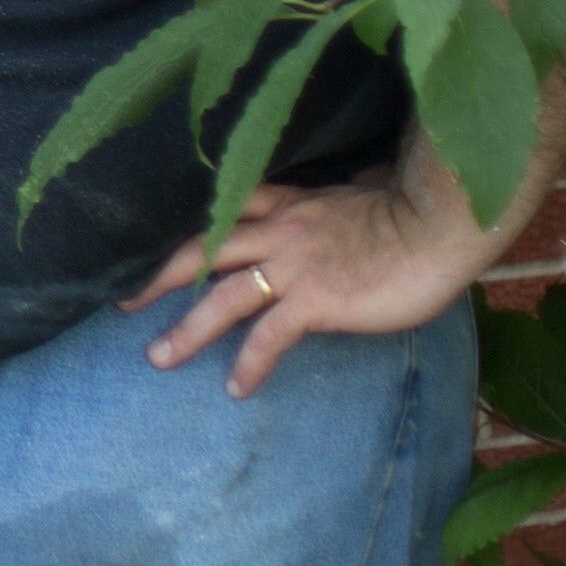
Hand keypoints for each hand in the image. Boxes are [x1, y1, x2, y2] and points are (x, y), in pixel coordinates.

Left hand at [139, 136, 513, 397]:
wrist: (442, 223)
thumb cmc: (416, 211)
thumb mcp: (367, 192)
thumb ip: (348, 194)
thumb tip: (364, 178)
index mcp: (291, 203)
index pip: (224, 212)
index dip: (187, 232)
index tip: (156, 250)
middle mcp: (281, 229)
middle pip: (202, 248)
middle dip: (158, 276)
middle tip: (123, 301)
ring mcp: (295, 264)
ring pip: (221, 295)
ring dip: (185, 329)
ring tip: (158, 358)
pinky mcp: (316, 299)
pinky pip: (269, 335)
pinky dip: (248, 363)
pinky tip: (236, 388)